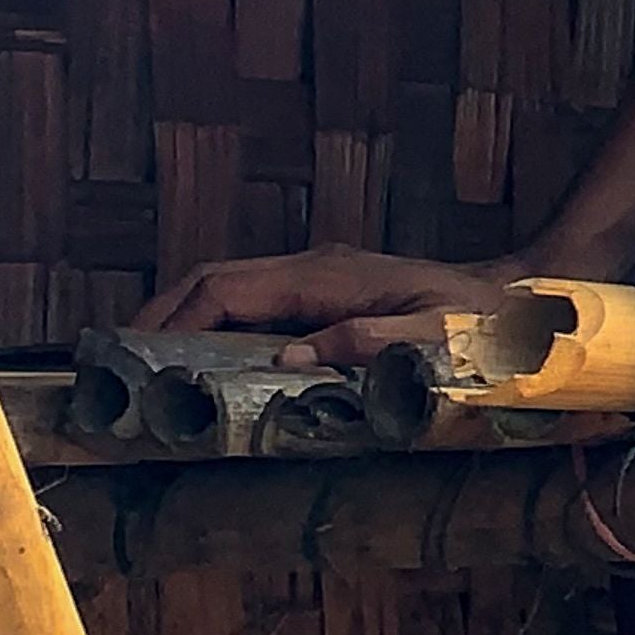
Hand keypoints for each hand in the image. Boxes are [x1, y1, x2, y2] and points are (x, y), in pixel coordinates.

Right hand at [136, 244, 528, 369]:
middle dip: (161, 315)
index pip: (227, 288)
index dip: (175, 317)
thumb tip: (288, 360)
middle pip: (214, 280)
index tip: (135, 355)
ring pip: (230, 288)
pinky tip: (203, 360)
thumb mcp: (436, 337)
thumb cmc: (480, 321)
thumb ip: (369, 343)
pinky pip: (255, 304)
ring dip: (183, 318)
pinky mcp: (327, 292)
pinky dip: (216, 324)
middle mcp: (315, 268)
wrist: (516, 299)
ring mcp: (319, 278)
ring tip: (145, 366)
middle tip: (118, 365)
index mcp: (328, 276)